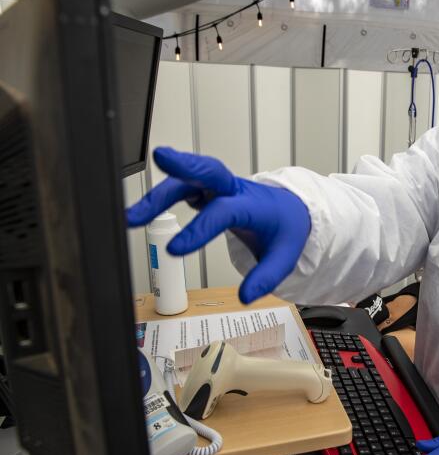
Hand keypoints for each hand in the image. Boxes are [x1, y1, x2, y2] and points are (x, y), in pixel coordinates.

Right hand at [126, 147, 310, 303]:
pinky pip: (184, 186)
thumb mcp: (285, 257)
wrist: (290, 211)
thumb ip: (266, 277)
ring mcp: (220, 187)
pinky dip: (162, 196)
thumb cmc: (285, 229)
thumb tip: (246, 297)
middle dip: (184, 162)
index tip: (174, 250)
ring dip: (159, 193)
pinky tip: (142, 212)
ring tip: (131, 216)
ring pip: (189, 178)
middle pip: (209, 170)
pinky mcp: (208, 190)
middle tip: (160, 157)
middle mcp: (235, 190)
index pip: (223, 212)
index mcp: (253, 205)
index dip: (198, 229)